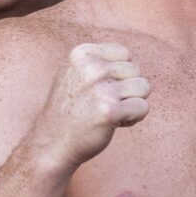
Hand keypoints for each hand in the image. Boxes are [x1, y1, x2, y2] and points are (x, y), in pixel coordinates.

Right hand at [49, 43, 150, 167]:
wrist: (52, 143)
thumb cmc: (70, 108)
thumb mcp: (76, 72)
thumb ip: (100, 61)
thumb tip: (133, 60)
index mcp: (82, 53)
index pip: (125, 53)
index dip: (121, 73)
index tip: (104, 88)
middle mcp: (91, 67)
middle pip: (136, 70)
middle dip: (127, 89)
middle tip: (104, 104)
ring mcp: (100, 89)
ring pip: (144, 87)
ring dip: (132, 102)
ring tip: (110, 112)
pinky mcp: (109, 111)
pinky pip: (143, 107)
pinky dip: (134, 118)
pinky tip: (114, 123)